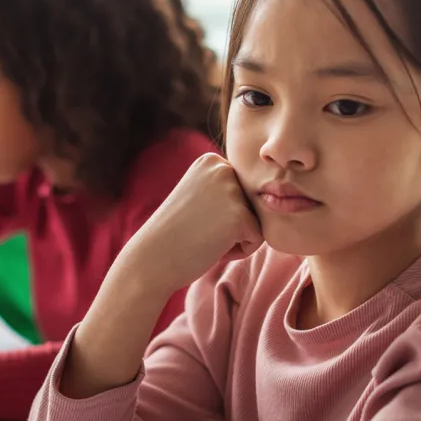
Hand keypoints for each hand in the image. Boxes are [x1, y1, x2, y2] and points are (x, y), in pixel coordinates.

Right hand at [120, 153, 262, 293]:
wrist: (151, 258)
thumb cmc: (174, 234)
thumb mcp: (199, 196)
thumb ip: (224, 188)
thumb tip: (269, 191)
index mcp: (211, 161)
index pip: (242, 190)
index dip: (222, 213)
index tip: (196, 217)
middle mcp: (223, 169)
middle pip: (252, 204)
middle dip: (232, 225)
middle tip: (199, 230)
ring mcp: (231, 192)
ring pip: (256, 221)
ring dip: (235, 237)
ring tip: (204, 238)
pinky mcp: (240, 217)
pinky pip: (257, 239)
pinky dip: (238, 251)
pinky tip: (211, 247)